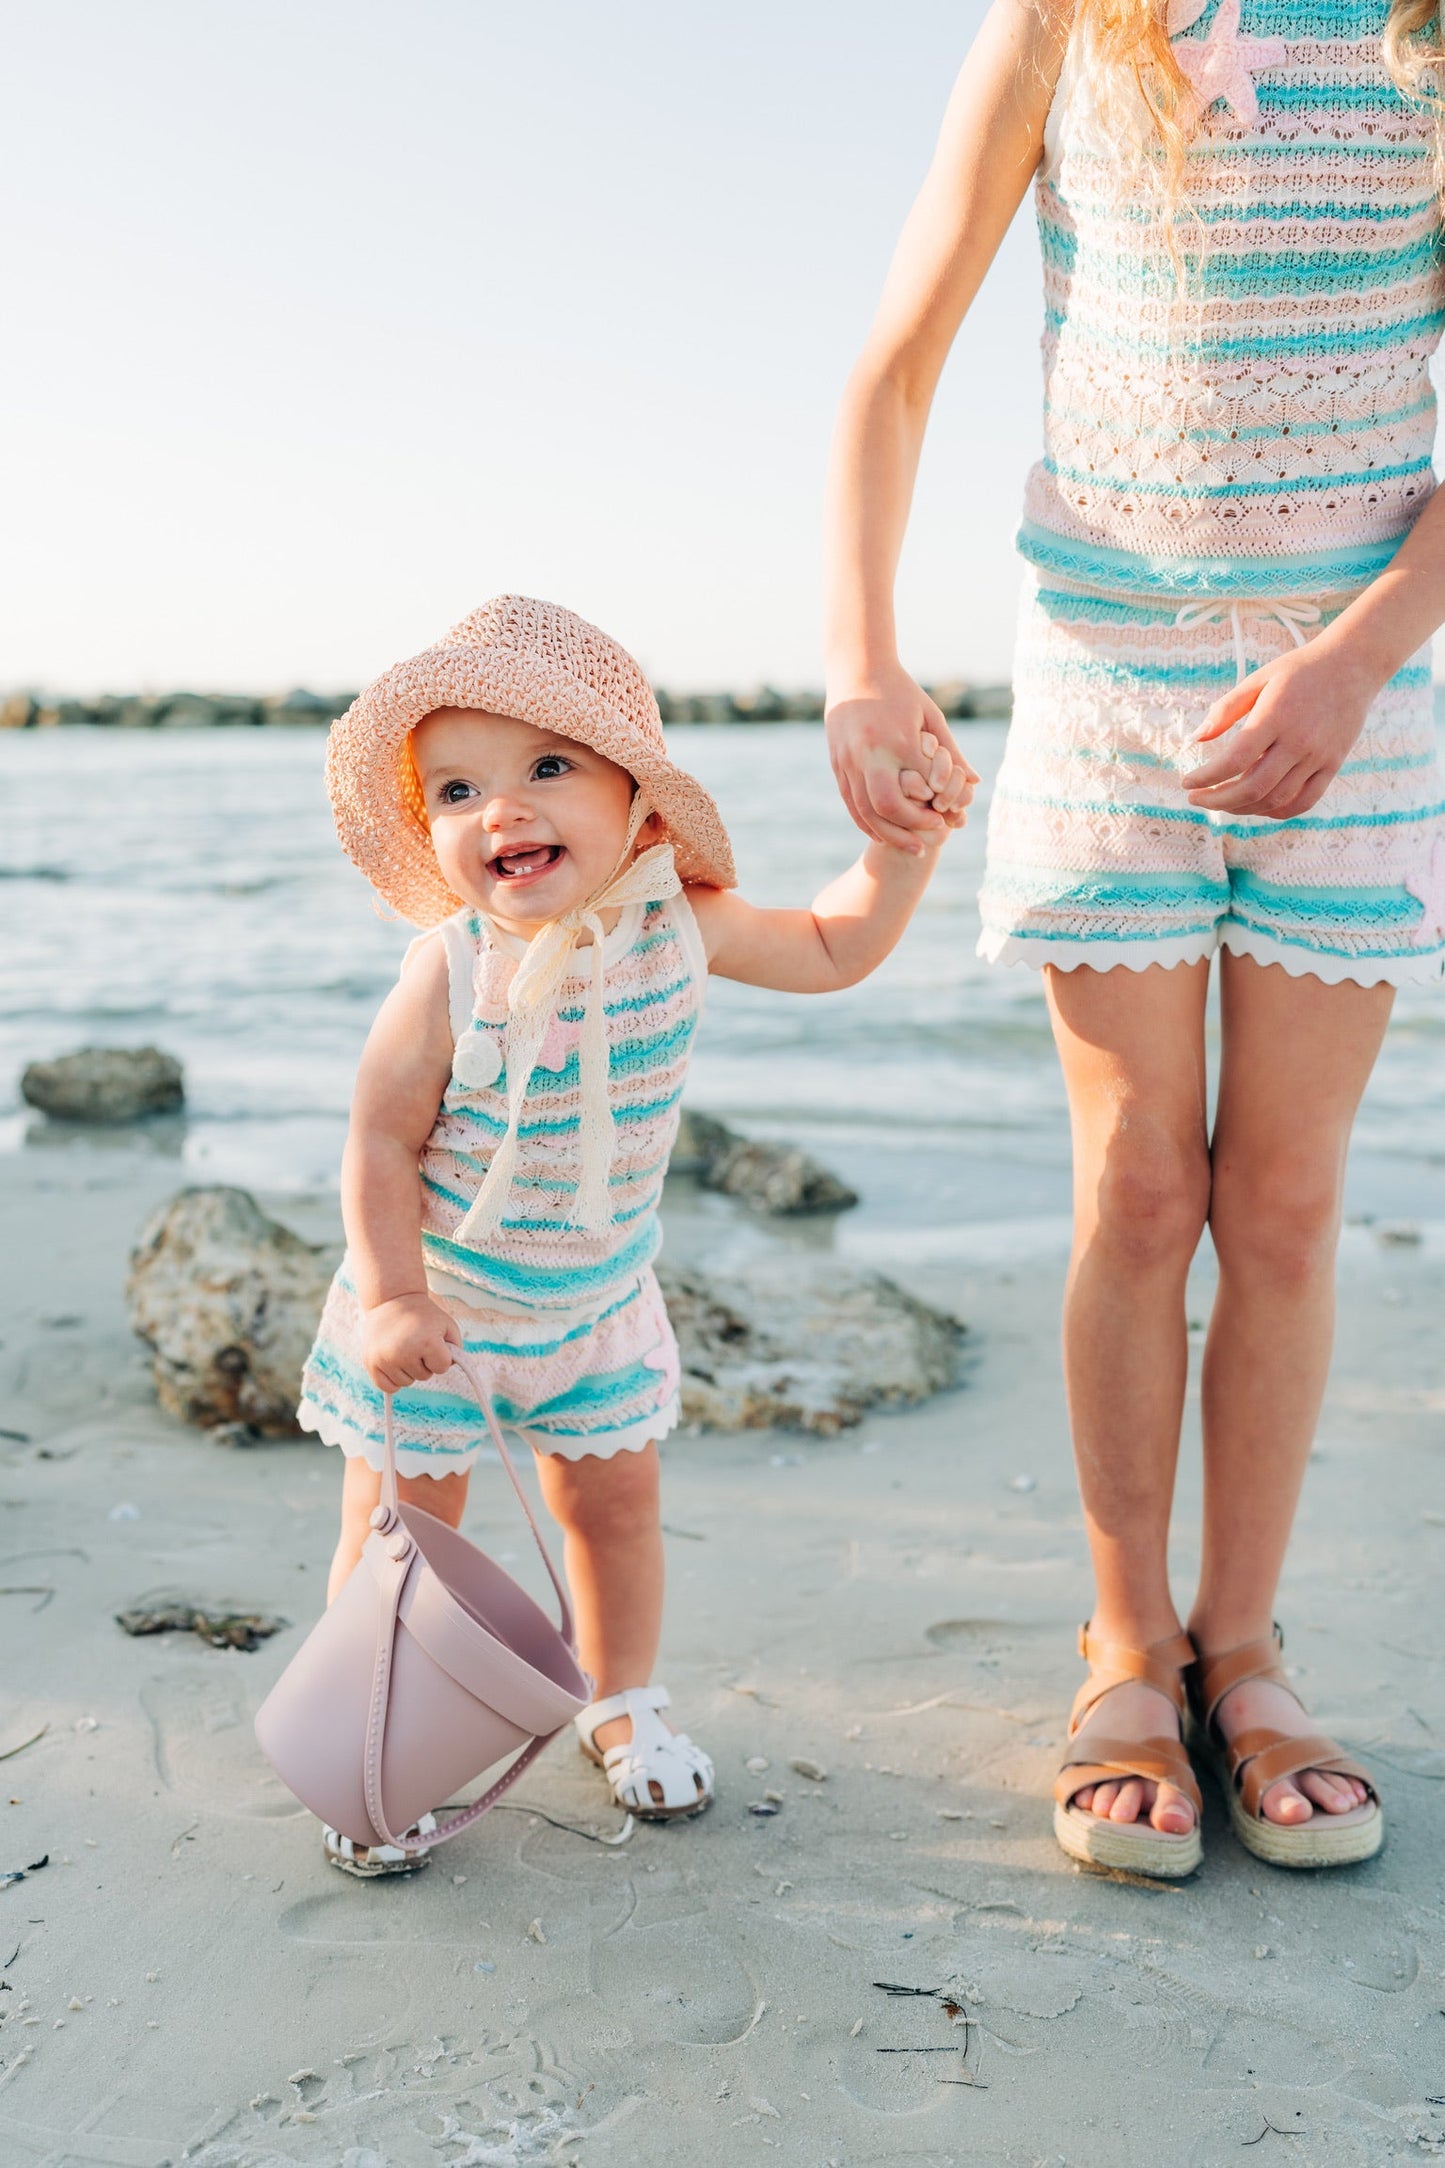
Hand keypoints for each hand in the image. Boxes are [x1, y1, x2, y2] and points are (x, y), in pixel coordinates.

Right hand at [361, 1292, 460, 1392]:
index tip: (434, 1343)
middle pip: (424, 1376)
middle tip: (417, 1342)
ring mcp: (384, 1358)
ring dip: (409, 1370)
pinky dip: (393, 1379)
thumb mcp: (447, 1325)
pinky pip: (387, 1387)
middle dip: (424, 1362)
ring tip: (405, 1348)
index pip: (442, 1368)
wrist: (392, 1300)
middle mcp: (403, 1352)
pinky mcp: (370, 1362)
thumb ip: (456, 1349)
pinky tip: (394, 1362)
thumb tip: (448, 1368)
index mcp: (426, 1342)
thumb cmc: (423, 1315)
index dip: (441, 1356)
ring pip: (407, 1382)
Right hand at [825, 665, 977, 852]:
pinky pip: (851, 803)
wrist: (856, 668)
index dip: (934, 809)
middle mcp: (872, 752)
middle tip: (927, 844)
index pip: (920, 787)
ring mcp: (850, 759)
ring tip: (909, 846)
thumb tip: (975, 782)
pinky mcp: (838, 763)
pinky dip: (866, 823)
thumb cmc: (901, 691)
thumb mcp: (931, 715)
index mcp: (900, 739)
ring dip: (887, 834)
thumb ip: (952, 751)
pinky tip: (883, 834)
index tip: (948, 820)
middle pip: (887, 806)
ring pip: (864, 810)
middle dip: (908, 830)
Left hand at [1184, 636, 1374, 819]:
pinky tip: (1257, 807)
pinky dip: (1277, 811)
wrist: (1353, 665)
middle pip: (1253, 788)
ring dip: (1242, 808)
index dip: (1206, 778)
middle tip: (1196, 799)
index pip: (1234, 760)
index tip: (1187, 782)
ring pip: (1276, 799)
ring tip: (1222, 802)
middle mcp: (1299, 740)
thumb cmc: (1299, 671)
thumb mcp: (1259, 679)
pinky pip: (1304, 801)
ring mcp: (1319, 756)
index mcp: (1276, 716)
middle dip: (1218, 800)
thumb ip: (1226, 709)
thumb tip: (1197, 738)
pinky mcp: (1333, 765)